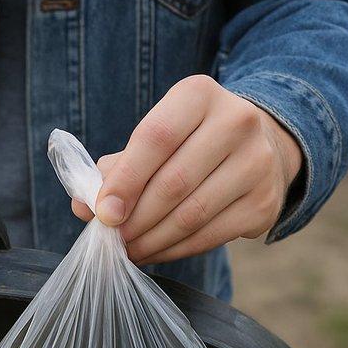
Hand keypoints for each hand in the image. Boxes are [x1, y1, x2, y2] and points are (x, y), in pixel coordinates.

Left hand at [72, 75, 302, 263]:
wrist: (259, 148)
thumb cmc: (190, 145)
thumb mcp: (155, 140)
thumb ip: (115, 169)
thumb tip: (83, 207)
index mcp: (199, 95)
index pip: (156, 138)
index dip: (125, 181)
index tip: (102, 214)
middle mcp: (237, 121)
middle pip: (173, 183)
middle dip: (135, 219)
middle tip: (112, 240)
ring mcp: (257, 163)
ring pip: (192, 215)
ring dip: (152, 241)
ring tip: (130, 250)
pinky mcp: (264, 203)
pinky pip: (210, 236)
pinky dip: (175, 250)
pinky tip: (156, 252)